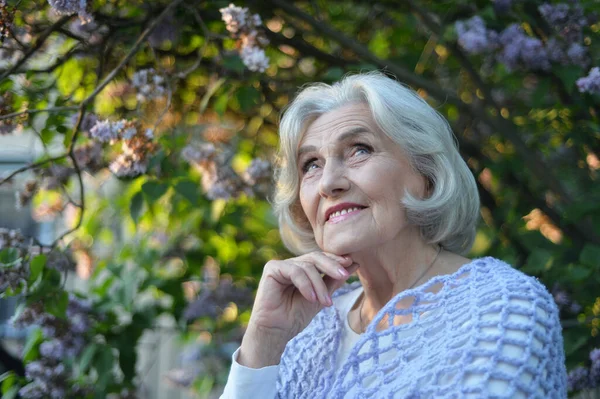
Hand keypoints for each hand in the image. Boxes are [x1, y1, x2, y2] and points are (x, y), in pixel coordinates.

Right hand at [238, 252, 357, 366]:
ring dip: (319, 285)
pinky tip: (311, 298)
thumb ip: (334, 280)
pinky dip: (306, 285)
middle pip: (316, 257)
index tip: (352, 264)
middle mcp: (292, 264)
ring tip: (325, 302)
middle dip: (332, 266)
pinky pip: (295, 271)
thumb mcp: (321, 297)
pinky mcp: (272, 268)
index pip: (322, 258)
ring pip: (307, 266)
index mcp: (303, 268)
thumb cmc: (296, 316)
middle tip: (344, 275)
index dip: (336, 260)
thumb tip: (354, 264)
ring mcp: (282, 265)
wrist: (276, 331)